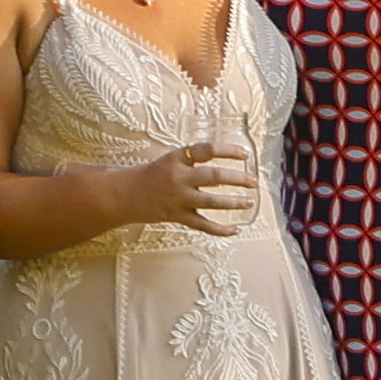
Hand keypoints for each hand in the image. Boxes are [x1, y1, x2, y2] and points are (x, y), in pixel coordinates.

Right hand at [123, 140, 258, 235]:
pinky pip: (203, 225)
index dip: (228, 151)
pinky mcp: (177, 216)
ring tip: (249, 202)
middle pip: (214, 177)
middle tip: (254, 181)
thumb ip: (194, 160)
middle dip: (238, 179)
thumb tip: (227, 161)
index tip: (246, 154)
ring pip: (211, 202)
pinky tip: (235, 229)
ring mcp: (178, 199)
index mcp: (177, 158)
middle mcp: (178, 178)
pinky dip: (220, 229)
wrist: (126, 194)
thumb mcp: (171, 159)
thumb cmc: (153, 174)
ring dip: (233, 202)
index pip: (207, 150)